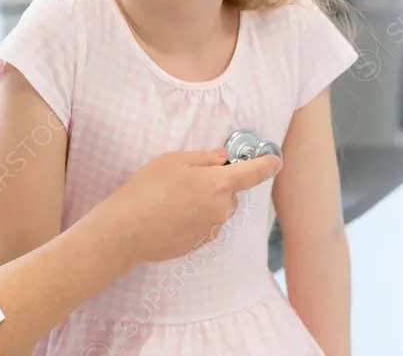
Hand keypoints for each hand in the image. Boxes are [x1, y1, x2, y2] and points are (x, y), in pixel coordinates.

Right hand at [103, 148, 281, 266]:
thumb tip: (221, 158)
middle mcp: (221, 210)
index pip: (253, 173)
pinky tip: (170, 214)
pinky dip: (193, 217)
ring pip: (216, 209)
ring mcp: (211, 230)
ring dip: (204, 201)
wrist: (127, 230)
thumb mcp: (172, 161)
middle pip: (230, 192)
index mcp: (218, 184)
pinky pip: (204, 225)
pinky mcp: (198, 244)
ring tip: (172, 198)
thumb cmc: (147, 190)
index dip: (266, 164)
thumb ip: (203, 158)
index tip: (275, 161)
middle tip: (187, 178)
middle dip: (216, 183)